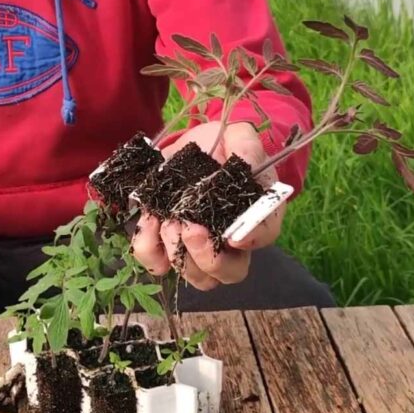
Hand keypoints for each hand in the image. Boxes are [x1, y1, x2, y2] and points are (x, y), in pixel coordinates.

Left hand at [132, 122, 284, 289]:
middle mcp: (231, 240)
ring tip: (169, 220)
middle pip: (229, 273)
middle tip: (191, 228)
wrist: (191, 146)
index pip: (264, 236)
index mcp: (257, 213)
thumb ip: (246, 146)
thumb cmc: (223, 144)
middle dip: (207, 258)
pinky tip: (150, 220)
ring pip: (196, 277)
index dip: (251, 239)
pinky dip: (149, 247)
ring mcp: (199, 247)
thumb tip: (245, 162)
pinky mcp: (168, 243)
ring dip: (178, 254)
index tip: (233, 235)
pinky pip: (158, 263)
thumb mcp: (238, 135)